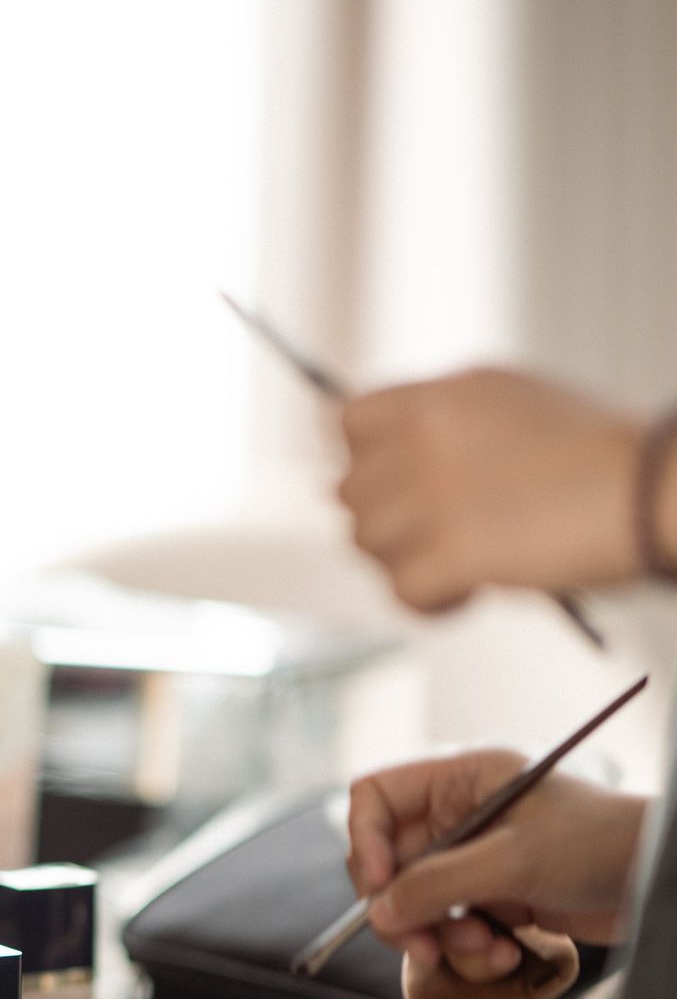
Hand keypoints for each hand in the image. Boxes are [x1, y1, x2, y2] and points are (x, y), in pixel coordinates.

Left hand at [336, 367, 644, 610]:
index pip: (350, 421)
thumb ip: (454, 430)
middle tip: (434, 544)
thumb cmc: (607, 459)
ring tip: (464, 570)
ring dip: (408, 564)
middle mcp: (427, 433)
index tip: (388, 492)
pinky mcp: (451, 547)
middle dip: (388, 525)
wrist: (649, 487)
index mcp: (445, 394)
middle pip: (351, 491)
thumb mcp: (519, 409)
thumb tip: (406, 475)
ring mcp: (433, 489)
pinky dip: (430, 604)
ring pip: (367, 542)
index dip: (361, 464)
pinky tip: (470, 595)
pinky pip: (400, 589)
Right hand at [348, 749, 646, 981]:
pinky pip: (452, 930)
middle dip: (404, 909)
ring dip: (444, 938)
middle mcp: (460, 816)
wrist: (657, 879)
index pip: (376, 797)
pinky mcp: (493, 898)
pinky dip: (471, 951)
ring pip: (418, 906)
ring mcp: (475, 860)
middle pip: (390, 863)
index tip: (382, 888)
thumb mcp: (514, 861)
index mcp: (460, 780)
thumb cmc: (602, 843)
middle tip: (422, 943)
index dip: (367, 842)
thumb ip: (439, 884)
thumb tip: (380, 910)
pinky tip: (506, 951)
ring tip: (486, 948)